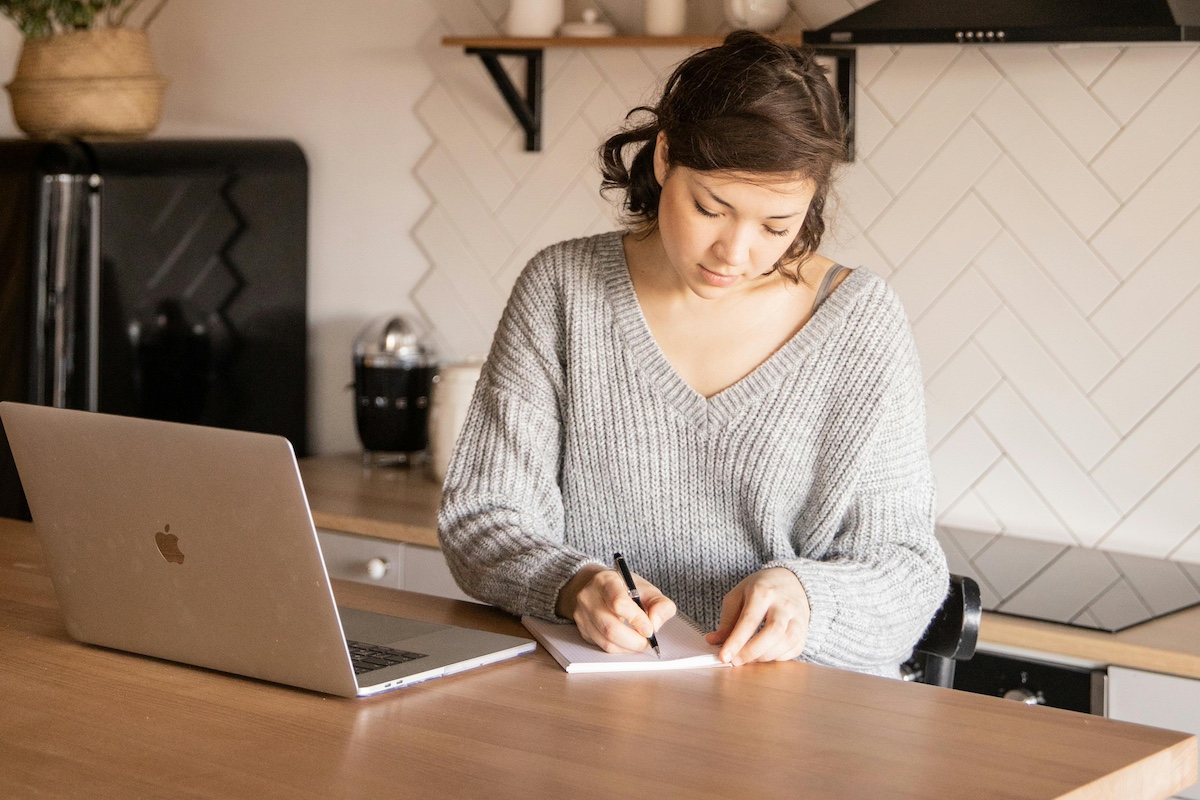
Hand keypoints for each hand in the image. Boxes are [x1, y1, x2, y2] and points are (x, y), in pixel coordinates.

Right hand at [556, 564, 676, 653]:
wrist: (598, 587)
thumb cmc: (625, 588)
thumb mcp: (647, 589)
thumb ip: (661, 605)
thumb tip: (655, 625)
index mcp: (606, 580)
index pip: (618, 602)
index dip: (637, 620)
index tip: (649, 630)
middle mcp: (589, 596)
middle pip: (610, 627)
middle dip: (634, 640)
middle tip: (647, 641)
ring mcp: (582, 614)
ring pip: (606, 641)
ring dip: (628, 647)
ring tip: (639, 642)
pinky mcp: (582, 629)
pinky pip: (602, 646)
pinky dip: (620, 649)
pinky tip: (627, 642)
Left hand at [705, 568, 809, 665]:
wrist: (791, 580)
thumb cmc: (761, 588)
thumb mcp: (738, 596)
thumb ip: (727, 620)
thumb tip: (713, 641)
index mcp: (763, 592)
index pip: (749, 620)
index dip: (736, 641)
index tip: (724, 657)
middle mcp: (783, 604)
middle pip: (773, 632)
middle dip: (753, 651)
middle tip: (736, 661)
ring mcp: (798, 617)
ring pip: (786, 642)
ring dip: (765, 656)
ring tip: (749, 658)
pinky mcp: (805, 630)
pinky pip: (794, 649)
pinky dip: (778, 657)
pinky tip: (765, 655)